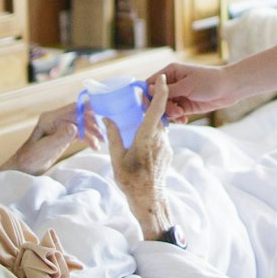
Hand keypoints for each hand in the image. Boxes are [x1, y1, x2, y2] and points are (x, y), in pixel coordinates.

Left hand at [0, 102, 100, 174]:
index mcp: (50, 118)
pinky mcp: (64, 136)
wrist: (25, 169)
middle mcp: (57, 120)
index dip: (88, 107)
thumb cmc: (31, 158)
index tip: (102, 109)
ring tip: (101, 142)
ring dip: (92, 132)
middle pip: (80, 116)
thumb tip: (74, 127)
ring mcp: (61, 127)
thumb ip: (60, 137)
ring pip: (82, 125)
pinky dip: (88, 138)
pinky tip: (95, 146)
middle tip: (104, 132)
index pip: (73, 108)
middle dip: (93, 123)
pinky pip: (80, 133)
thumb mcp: (46, 148)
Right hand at [105, 76, 174, 238]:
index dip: (161, 91)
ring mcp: (166, 146)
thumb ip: (114, 136)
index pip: (157, 108)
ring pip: (160, 126)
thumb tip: (107, 118)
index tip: (163, 77)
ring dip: (151, 122)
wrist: (149, 200)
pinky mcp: (168, 153)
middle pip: (159, 115)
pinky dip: (153, 134)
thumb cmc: (130, 180)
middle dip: (151, 105)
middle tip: (139, 101)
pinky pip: (161, 137)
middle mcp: (160, 139)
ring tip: (137, 124)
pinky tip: (142, 143)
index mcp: (146, 137)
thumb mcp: (117, 158)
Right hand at [150, 61, 239, 122]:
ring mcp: (179, 95)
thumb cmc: (209, 81)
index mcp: (170, 72)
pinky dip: (177, 118)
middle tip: (174, 111)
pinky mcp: (185, 105)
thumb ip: (168, 90)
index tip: (150, 107)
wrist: (229, 89)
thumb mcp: (187, 85)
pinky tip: (184, 120)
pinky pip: (175, 113)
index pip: (151, 83)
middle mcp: (172, 83)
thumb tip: (149, 90)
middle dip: (162, 107)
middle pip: (156, 98)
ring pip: (165, 107)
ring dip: (171, 113)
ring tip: (181, 115)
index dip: (148, 95)